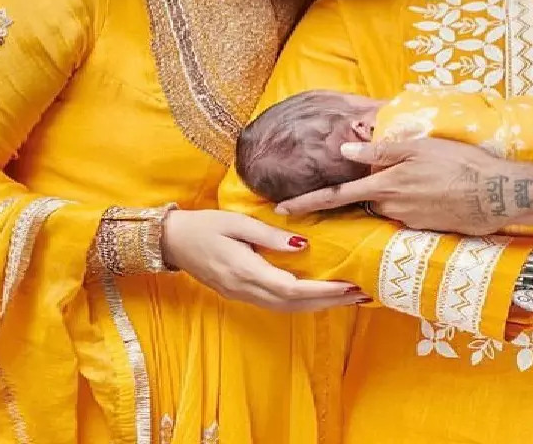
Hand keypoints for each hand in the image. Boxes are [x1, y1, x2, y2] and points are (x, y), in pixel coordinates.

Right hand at [160, 210, 365, 311]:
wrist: (172, 241)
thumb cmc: (204, 225)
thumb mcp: (236, 222)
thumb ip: (269, 236)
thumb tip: (303, 245)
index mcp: (245, 270)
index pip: (291, 289)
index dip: (322, 291)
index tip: (348, 284)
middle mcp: (245, 289)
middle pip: (294, 305)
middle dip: (329, 302)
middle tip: (360, 294)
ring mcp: (242, 296)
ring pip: (286, 309)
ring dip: (318, 306)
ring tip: (346, 298)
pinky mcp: (240, 294)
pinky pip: (276, 305)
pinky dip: (301, 304)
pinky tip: (317, 297)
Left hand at [276, 138, 532, 234]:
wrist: (499, 194)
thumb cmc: (459, 163)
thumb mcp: (419, 147)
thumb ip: (380, 152)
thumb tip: (345, 153)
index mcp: (385, 185)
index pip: (336, 196)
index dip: (306, 203)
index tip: (280, 210)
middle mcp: (392, 208)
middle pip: (369, 201)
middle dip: (374, 191)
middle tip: (405, 175)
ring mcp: (409, 222)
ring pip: (390, 207)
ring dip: (401, 194)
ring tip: (431, 180)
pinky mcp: (426, 230)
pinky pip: (410, 216)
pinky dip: (417, 204)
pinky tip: (439, 192)